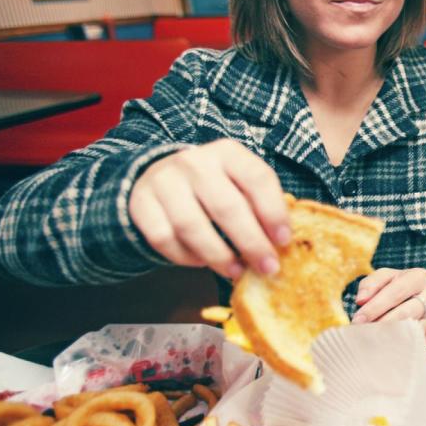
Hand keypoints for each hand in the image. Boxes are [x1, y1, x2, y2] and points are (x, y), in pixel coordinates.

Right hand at [129, 139, 289, 277]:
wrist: (161, 176)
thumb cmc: (214, 186)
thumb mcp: (239, 183)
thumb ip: (260, 204)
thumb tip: (282, 242)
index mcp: (228, 153)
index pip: (257, 178)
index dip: (273, 211)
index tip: (284, 240)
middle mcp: (195, 162)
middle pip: (226, 207)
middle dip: (251, 243)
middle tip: (267, 268)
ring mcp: (164, 181)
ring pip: (192, 226)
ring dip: (218, 256)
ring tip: (236, 272)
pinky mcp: (141, 203)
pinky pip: (164, 238)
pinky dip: (185, 257)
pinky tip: (202, 262)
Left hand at [352, 268, 425, 345]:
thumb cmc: (401, 286)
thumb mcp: (387, 277)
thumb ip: (371, 284)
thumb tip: (361, 300)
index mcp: (419, 277)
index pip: (396, 292)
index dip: (375, 307)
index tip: (358, 319)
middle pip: (406, 313)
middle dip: (381, 323)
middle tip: (362, 332)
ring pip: (413, 330)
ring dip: (390, 336)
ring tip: (372, 339)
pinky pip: (418, 341)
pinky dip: (400, 344)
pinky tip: (386, 345)